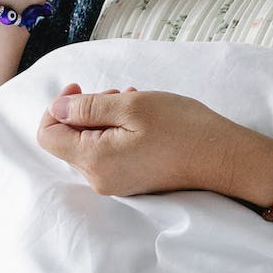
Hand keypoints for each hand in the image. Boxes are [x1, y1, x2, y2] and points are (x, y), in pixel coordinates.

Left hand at [35, 84, 246, 196]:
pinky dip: (118, 132)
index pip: (48, 135)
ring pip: (91, 144)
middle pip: (69, 140)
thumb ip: (88, 107)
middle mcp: (99, 179)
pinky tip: (142, 119)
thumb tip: (57, 108)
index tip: (80, 88)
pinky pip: (109, 154)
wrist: (224, 158)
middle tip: (117, 94)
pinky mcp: (132, 182)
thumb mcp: (131, 106)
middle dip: (86, 111)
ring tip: (134, 103)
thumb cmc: (182, 128)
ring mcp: (116, 184)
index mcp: (94, 161)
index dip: (57, 107)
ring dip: (105, 119)